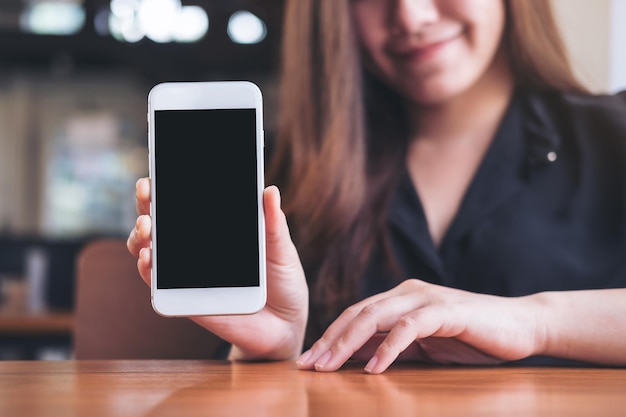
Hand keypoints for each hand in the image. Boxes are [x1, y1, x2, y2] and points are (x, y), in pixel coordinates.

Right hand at [127, 178, 308, 360]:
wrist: (287, 323)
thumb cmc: (284, 279)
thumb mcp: (282, 248)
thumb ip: (273, 223)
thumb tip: (270, 191)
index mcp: (217, 229)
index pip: (185, 202)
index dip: (167, 186)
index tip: (158, 172)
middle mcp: (197, 249)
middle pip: (160, 221)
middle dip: (147, 204)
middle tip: (148, 193)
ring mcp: (188, 274)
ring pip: (151, 250)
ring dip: (140, 236)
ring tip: (147, 228)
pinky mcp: (188, 300)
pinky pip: (159, 285)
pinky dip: (148, 270)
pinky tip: (149, 259)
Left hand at [296, 279, 540, 372]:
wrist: (521, 324)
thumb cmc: (472, 336)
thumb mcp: (425, 345)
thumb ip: (394, 346)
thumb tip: (359, 360)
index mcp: (400, 298)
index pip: (355, 315)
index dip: (329, 337)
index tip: (308, 362)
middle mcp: (407, 292)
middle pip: (358, 314)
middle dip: (329, 340)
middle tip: (307, 366)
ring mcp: (426, 299)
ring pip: (377, 316)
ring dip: (349, 343)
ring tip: (329, 366)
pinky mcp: (446, 310)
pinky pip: (411, 327)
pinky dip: (390, 347)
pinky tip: (376, 368)